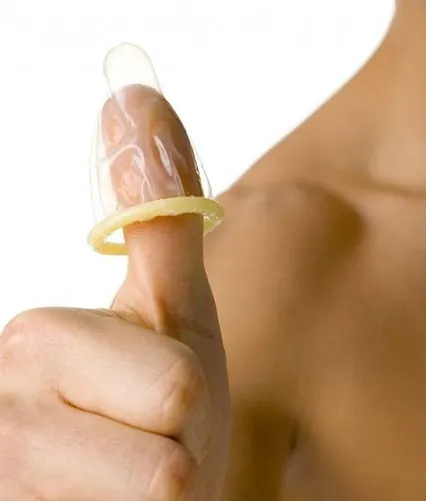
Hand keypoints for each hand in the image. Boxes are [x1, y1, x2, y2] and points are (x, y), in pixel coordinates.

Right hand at [0, 88, 230, 500]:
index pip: (176, 385)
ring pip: (158, 490)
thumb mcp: (171, 306)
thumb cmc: (163, 407)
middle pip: (169, 432)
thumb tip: (138, 92)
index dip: (184, 400)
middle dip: (176, 446)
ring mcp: (8, 482)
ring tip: (126, 486)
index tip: (150, 404)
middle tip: (146, 448)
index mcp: (32, 345)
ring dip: (160, 493)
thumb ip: (160, 213)